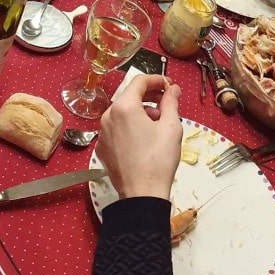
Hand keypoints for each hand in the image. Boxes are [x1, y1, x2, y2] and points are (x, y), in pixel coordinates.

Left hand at [96, 74, 181, 199]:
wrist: (142, 194)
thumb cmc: (158, 159)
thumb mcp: (171, 127)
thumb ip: (171, 102)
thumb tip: (173, 89)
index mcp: (124, 107)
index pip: (139, 81)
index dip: (157, 80)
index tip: (169, 86)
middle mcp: (108, 116)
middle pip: (129, 97)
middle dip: (149, 97)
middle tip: (167, 103)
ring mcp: (102, 133)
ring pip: (122, 113)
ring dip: (140, 112)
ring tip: (158, 124)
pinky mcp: (102, 147)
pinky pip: (116, 129)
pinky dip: (130, 127)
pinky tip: (144, 139)